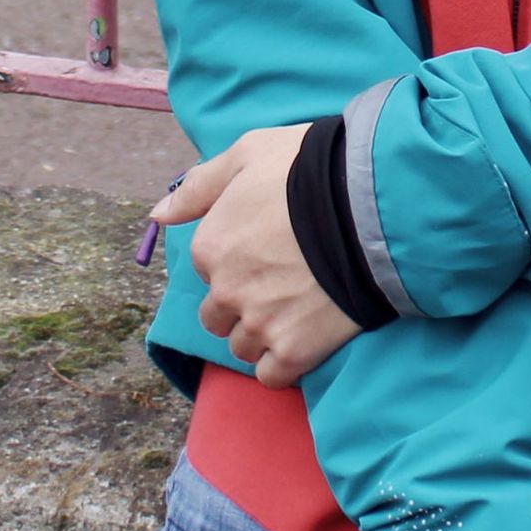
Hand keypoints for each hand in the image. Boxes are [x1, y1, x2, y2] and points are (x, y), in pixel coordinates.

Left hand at [152, 126, 361, 387]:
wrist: (372, 203)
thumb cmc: (309, 169)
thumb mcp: (248, 154)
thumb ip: (199, 186)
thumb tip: (157, 215)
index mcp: (210, 246)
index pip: (206, 269)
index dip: (236, 259)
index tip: (267, 247)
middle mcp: (225, 291)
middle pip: (217, 316)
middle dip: (241, 303)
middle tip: (280, 281)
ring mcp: (260, 324)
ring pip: (243, 347)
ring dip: (261, 334)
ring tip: (295, 309)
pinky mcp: (295, 351)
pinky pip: (271, 376)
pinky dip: (282, 363)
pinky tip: (302, 340)